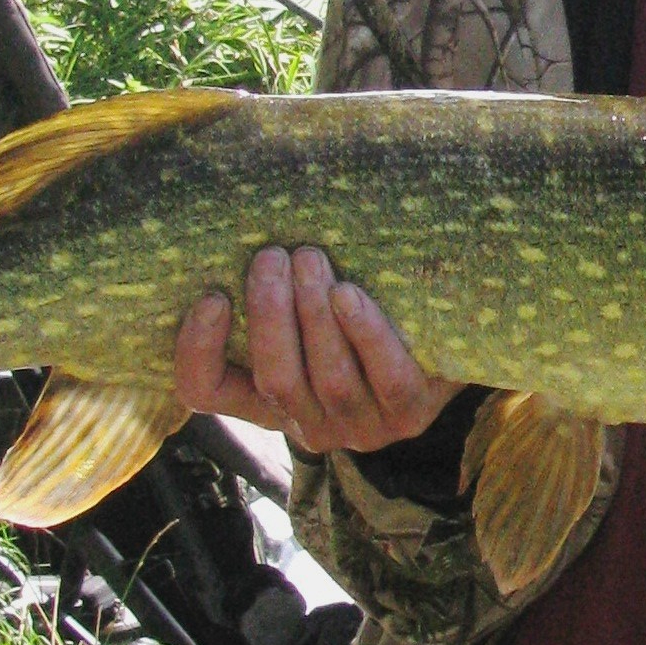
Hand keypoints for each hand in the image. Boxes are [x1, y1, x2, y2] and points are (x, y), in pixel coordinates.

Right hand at [173, 246, 460, 452]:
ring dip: (314, 314)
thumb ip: (274, 286)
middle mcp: (307, 424)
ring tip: (310, 258)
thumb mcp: (306, 306)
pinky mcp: (409, 414)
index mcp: (266, 400)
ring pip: (328, 378)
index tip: (212, 296)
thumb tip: (241, 217)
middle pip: (274, 379)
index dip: (197, 351)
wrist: (448, 339)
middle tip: (271, 256)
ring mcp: (360, 427)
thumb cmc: (359, 308)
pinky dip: (365, 333)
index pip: (206, 391)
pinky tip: (350, 295)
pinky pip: (386, 377)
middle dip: (269, 314)